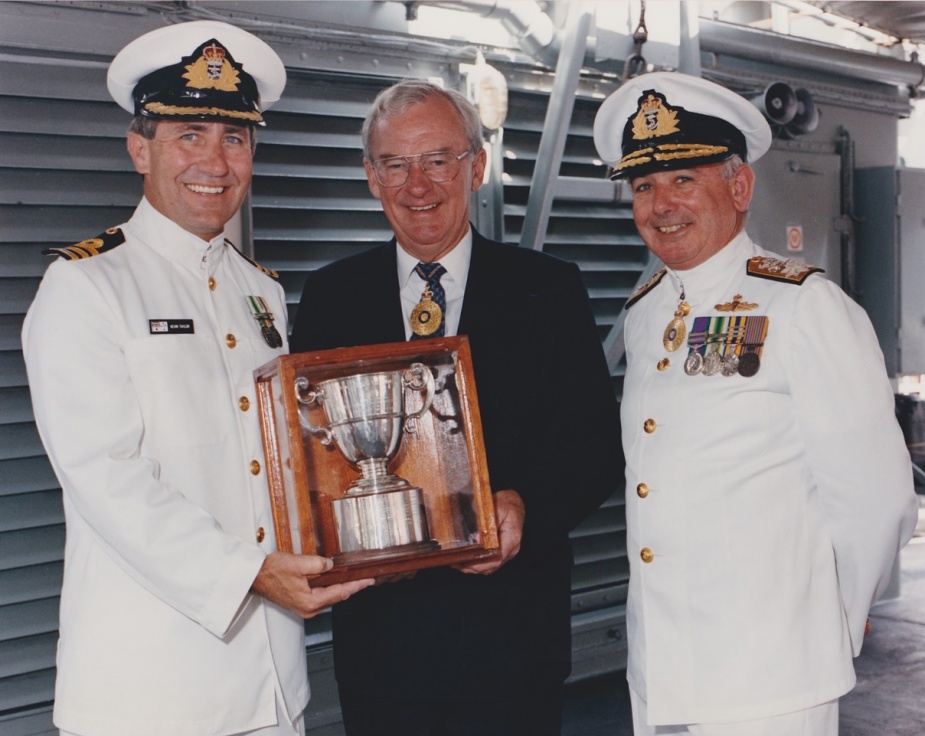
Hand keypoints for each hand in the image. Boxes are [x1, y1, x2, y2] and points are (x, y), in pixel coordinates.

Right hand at [251, 552, 373, 617]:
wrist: (254, 577)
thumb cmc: (271, 571)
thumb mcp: (297, 563)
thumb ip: (318, 564)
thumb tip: (331, 565)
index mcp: (311, 601)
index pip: (341, 593)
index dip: (357, 585)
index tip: (369, 581)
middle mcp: (309, 608)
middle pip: (337, 597)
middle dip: (352, 587)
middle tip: (366, 578)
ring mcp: (304, 607)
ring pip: (329, 597)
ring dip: (341, 587)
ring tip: (354, 578)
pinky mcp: (300, 603)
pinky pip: (321, 596)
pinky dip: (330, 588)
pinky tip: (334, 580)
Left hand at [457, 489, 524, 574]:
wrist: (513, 503)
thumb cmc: (507, 504)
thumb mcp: (496, 508)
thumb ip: (487, 524)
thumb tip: (477, 540)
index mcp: (512, 538)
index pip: (497, 558)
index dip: (480, 564)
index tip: (465, 562)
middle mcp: (512, 549)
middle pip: (492, 565)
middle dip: (472, 567)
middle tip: (455, 562)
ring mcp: (507, 551)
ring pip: (490, 566)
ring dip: (473, 567)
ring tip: (456, 563)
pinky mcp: (501, 551)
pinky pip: (489, 562)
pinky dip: (477, 563)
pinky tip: (465, 560)